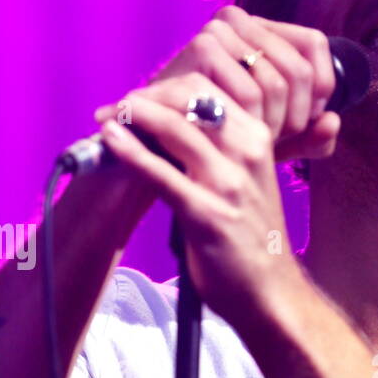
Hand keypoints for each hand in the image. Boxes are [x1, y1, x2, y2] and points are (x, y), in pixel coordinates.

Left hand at [94, 73, 318, 333]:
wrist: (271, 292)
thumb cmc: (253, 237)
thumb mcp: (250, 179)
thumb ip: (225, 147)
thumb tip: (176, 119)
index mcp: (259, 140)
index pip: (209, 88)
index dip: (167, 85)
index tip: (141, 97)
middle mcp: (248, 154)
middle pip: (191, 97)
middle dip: (147, 96)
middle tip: (118, 105)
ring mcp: (228, 184)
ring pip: (173, 127)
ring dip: (132, 116)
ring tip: (107, 118)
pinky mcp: (206, 214)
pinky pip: (160, 173)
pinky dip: (129, 152)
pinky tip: (110, 140)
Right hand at [142, 5, 340, 161]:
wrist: (161, 150)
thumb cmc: (221, 141)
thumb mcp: (275, 140)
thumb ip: (311, 136)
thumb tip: (334, 122)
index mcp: (259, 28)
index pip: (313, 44)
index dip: (322, 87)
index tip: (306, 122)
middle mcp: (238, 20)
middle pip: (298, 69)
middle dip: (297, 118)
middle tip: (278, 141)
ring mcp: (217, 32)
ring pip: (276, 85)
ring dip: (273, 126)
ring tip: (254, 141)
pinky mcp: (201, 50)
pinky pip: (250, 94)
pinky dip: (251, 124)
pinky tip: (236, 137)